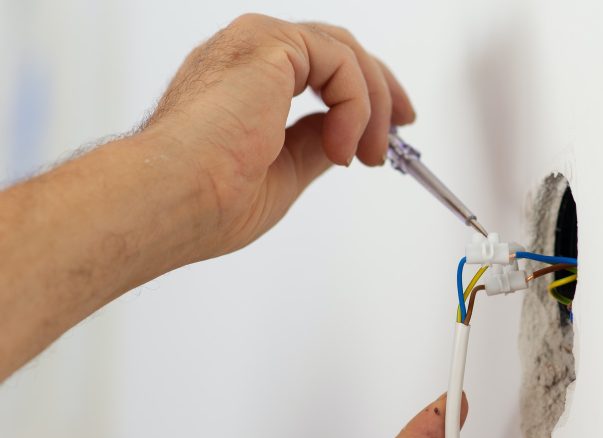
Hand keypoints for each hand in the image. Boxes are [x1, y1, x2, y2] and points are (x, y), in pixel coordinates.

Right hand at [144, 13, 414, 258]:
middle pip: (337, 51)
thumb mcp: (283, 175)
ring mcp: (255, 44)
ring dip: (372, 106)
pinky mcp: (268, 43)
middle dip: (380, 89)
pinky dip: (356, 106)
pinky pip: (341, 63)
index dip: (362, 96)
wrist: (170, 198)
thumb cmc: (205, 201)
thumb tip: (344, 141)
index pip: (319, 70)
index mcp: (243, 83)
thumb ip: (312, 147)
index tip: (391, 129)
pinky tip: (342, 146)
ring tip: (371, 155)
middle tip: (403, 126)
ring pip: (345, 53)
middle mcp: (247, 56)